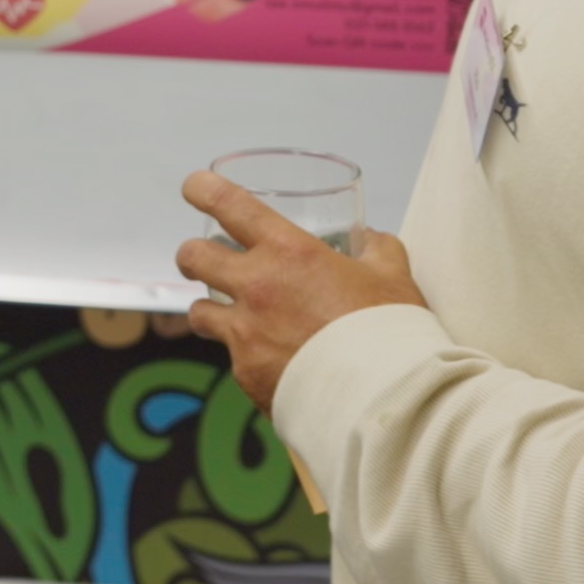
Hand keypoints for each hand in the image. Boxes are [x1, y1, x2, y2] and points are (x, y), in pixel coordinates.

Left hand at [174, 172, 426, 415]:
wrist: (381, 396)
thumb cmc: (388, 332)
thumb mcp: (392, 276)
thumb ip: (378, 250)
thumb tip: (372, 239)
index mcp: (288, 252)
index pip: (229, 205)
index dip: (203, 189)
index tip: (195, 187)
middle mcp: (257, 287)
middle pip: (193, 257)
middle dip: (191, 254)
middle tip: (200, 258)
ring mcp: (245, 333)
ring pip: (198, 312)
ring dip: (210, 309)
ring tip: (227, 315)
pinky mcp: (245, 373)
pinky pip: (232, 358)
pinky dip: (246, 355)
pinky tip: (270, 360)